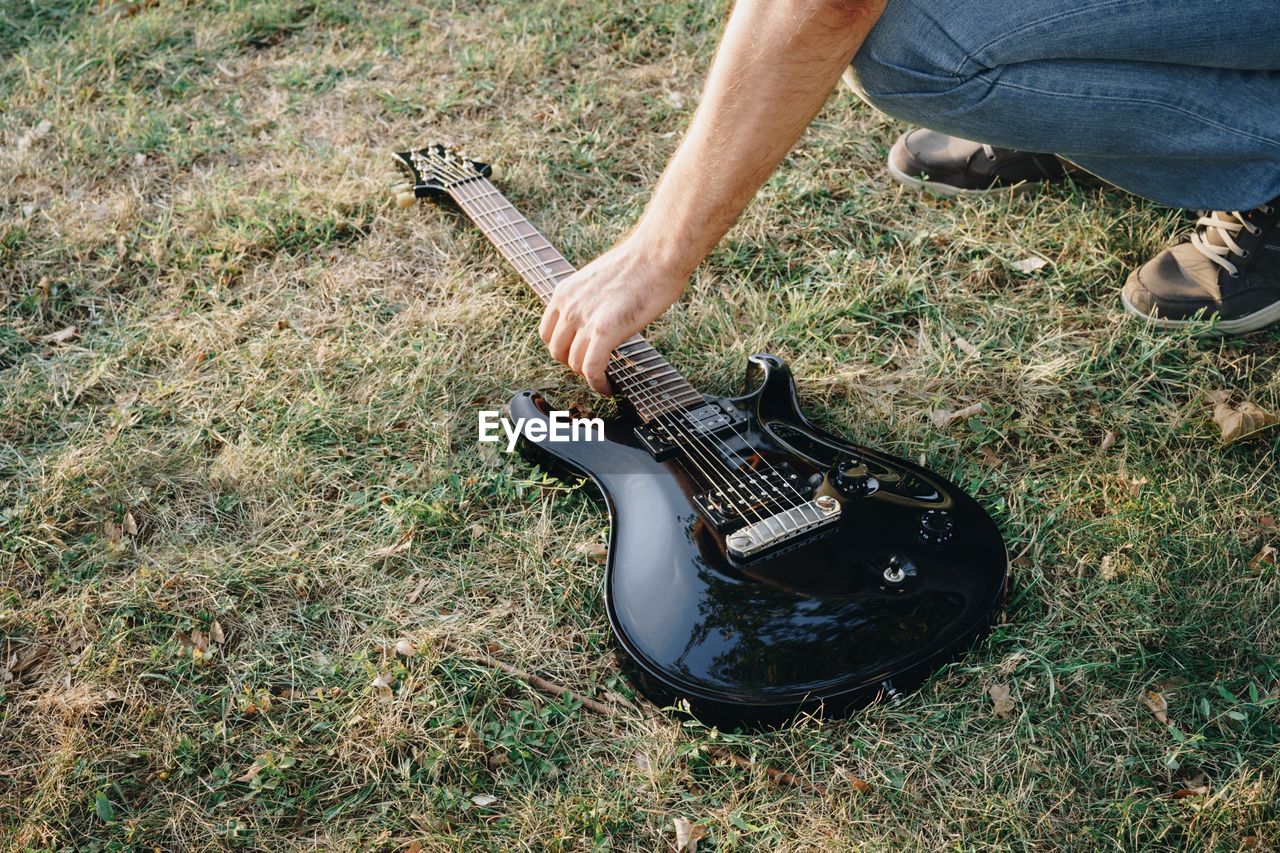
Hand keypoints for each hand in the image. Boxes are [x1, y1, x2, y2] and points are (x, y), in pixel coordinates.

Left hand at [538, 237, 687, 395]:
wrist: (657, 254)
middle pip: (557, 352)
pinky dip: (598, 383)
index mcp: (564, 292)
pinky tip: (608, 387)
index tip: (577, 355)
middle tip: (593, 368)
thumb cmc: (639, 264)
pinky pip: (592, 368)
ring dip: (588, 376)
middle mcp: (568, 306)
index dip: (562, 349)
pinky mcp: (604, 331)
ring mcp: (584, 319)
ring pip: (574, 363)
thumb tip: (596, 321)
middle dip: (574, 364)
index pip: (547, 333)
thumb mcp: (599, 280)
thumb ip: (589, 302)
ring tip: (604, 380)